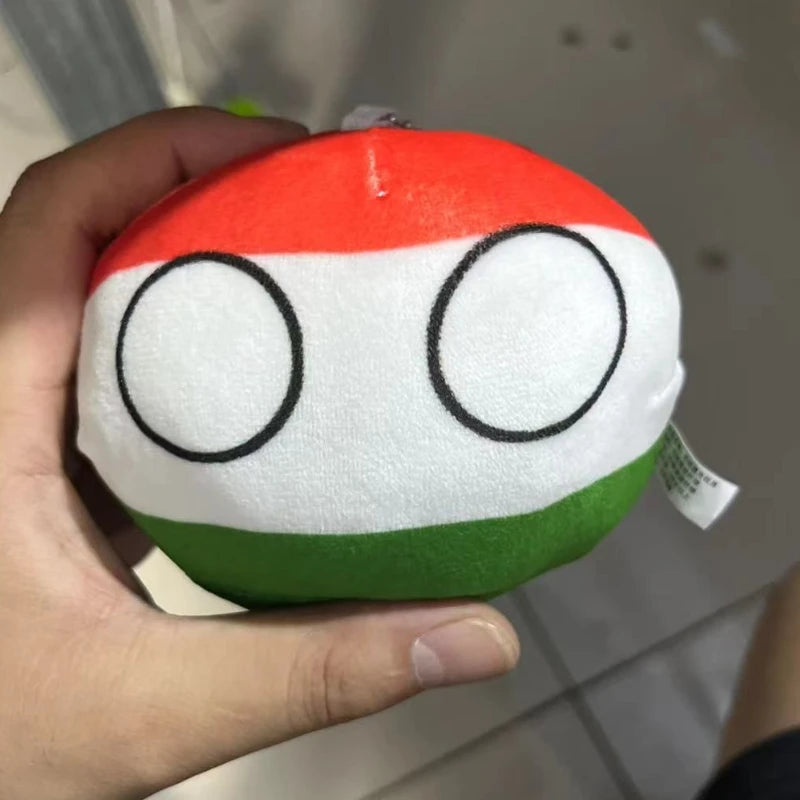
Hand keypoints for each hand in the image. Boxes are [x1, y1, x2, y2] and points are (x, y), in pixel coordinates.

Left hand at [0, 108, 518, 799]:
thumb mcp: (154, 709)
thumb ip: (318, 669)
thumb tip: (468, 637)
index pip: (50, 220)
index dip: (155, 155)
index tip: (265, 149)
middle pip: (80, 240)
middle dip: (191, 195)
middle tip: (303, 198)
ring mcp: (15, 437)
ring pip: (96, 307)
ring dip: (189, 272)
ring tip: (293, 269)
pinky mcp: (43, 476)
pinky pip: (113, 379)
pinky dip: (184, 358)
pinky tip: (257, 388)